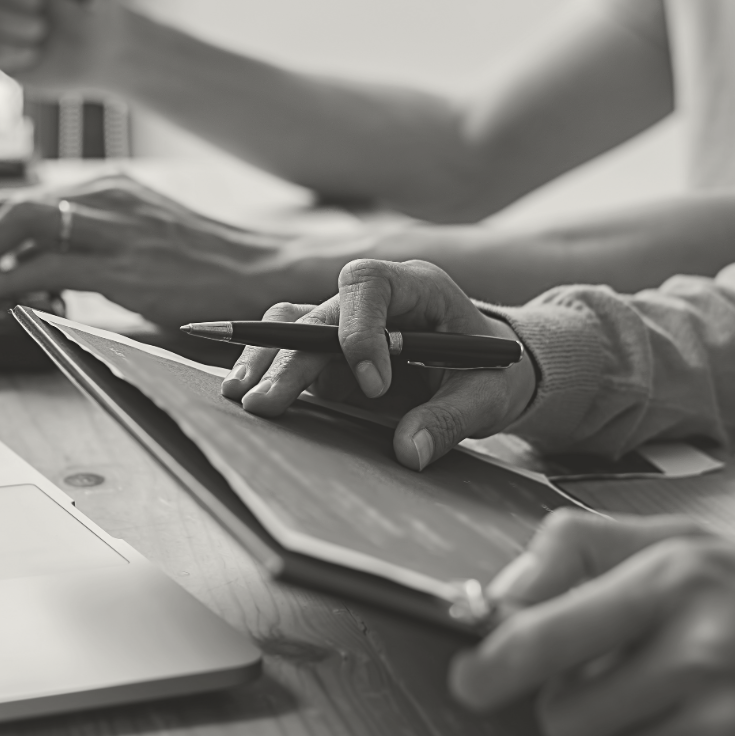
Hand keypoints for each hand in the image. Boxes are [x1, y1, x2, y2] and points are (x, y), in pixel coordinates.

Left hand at [0, 175, 294, 328]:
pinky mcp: (124, 265)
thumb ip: (87, 248)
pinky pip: (45, 266)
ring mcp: (115, 228)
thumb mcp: (141, 239)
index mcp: (108, 189)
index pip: (22, 196)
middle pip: (9, 204)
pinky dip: (1, 280)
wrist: (257, 272)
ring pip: (18, 225)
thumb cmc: (203, 263)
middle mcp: (105, 197)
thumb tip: (31, 273)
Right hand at [221, 258, 536, 469]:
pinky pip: (286, 351)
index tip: (374, 386)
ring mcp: (344, 324)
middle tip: (267, 406)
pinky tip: (244, 395)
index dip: (360, 328)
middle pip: (317, 313)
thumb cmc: (492, 372)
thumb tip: (409, 452)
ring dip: (263, 359)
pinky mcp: (327, 353)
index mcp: (417, 287)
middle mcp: (372, 299)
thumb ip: (452, 419)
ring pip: (289, 324)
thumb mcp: (488, 396)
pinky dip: (264, 371)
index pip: (369, 283)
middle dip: (290, 360)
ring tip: (241, 398)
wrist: (486, 371)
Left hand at [450, 509, 734, 735]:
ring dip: (632, 734)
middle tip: (632, 671)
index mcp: (673, 581)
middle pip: (565, 716)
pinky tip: (720, 733)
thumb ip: (576, 548)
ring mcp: (734, 729)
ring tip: (690, 695)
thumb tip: (500, 596)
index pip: (548, 633)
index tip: (467, 679)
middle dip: (579, 699)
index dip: (494, 663)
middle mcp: (704, 654)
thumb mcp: (674, 542)